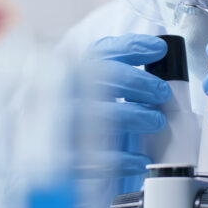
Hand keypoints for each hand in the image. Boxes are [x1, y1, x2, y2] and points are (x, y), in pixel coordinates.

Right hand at [73, 34, 170, 195]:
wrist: (44, 148)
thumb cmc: (80, 106)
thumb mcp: (92, 81)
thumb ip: (119, 63)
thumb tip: (158, 48)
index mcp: (73, 72)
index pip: (103, 51)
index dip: (134, 47)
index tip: (160, 49)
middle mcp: (64, 94)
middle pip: (105, 79)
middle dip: (140, 83)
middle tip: (162, 93)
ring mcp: (62, 125)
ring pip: (104, 116)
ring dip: (137, 117)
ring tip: (157, 121)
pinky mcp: (65, 159)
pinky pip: (98, 160)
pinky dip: (126, 159)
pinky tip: (142, 160)